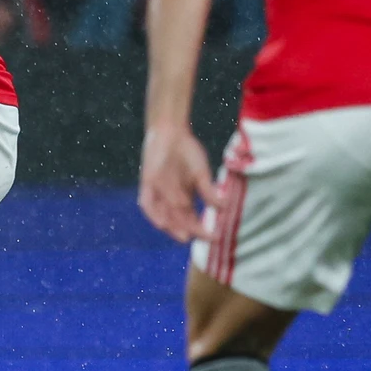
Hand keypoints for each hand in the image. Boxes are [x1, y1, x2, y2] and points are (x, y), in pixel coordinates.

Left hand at [138, 123, 221, 243]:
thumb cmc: (187, 152)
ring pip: (163, 215)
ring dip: (171, 227)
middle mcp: (169, 199)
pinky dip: (154, 213)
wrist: (170, 132)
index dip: (201, 229)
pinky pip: (147, 203)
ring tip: (183, 236)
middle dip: (188, 231)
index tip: (214, 237)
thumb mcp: (201, 174)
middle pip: (178, 221)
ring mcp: (157, 193)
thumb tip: (223, 207)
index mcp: (184, 198)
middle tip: (198, 238)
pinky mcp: (147, 185)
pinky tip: (162, 222)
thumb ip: (208, 191)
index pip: (192, 219)